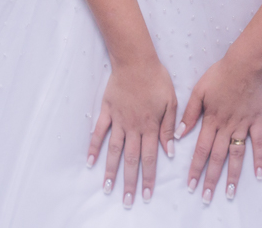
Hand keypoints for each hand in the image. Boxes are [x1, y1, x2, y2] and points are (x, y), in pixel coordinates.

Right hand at [87, 58, 176, 207]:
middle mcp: (133, 127)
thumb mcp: (171, 102)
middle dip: (129, 181)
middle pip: (130, 159)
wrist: (136, 60)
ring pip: (114, 150)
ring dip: (111, 170)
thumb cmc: (156, 79)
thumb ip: (168, 128)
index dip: (148, 177)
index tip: (146, 194)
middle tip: (128, 200)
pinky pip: (99, 132)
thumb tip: (169, 151)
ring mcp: (118, 120)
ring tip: (107, 188)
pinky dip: (94, 147)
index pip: (150, 158)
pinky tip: (90, 161)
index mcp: (150, 126)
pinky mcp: (107, 111)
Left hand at [178, 54, 261, 203]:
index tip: (191, 184)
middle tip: (206, 197)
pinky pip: (258, 143)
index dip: (195, 168)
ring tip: (230, 193)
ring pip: (237, 155)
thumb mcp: (199, 90)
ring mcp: (243, 125)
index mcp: (211, 120)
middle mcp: (226, 126)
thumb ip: (190, 113)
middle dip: (211, 178)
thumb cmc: (220, 74)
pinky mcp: (257, 121)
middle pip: (217, 157)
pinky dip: (259, 159)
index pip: (201, 149)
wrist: (245, 64)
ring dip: (233, 175)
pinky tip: (258, 174)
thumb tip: (179, 133)